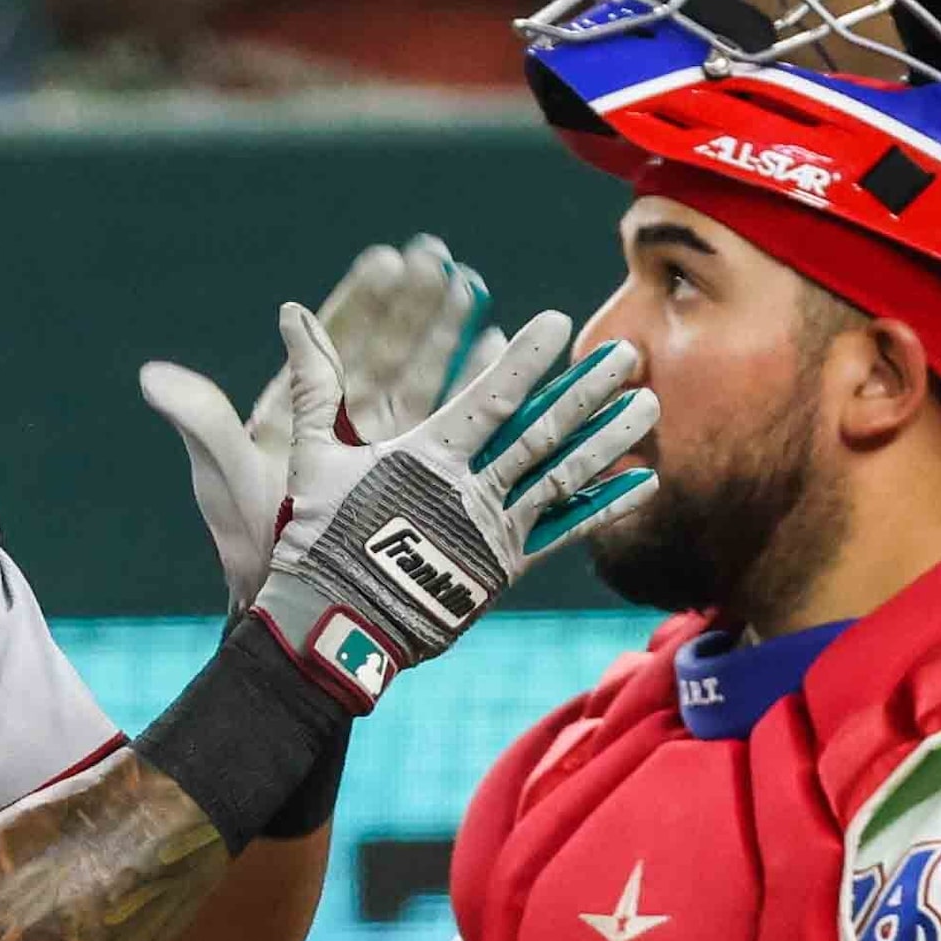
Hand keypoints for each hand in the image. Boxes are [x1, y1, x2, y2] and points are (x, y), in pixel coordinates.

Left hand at [142, 236, 503, 611]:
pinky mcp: (421, 479)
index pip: (334, 342)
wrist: (297, 611)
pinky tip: (494, 350)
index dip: (362, 300)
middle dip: (415, 303)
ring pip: (426, 378)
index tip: (388, 258)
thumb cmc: (251, 542)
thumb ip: (201, 420)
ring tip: (474, 288)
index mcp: (301, 411)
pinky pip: (454, 425)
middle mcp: (346, 422)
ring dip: (451, 335)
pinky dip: (474, 388)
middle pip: (388, 349)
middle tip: (440, 257)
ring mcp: (387, 449)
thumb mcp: (226, 475)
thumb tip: (152, 374)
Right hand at [252, 307, 657, 710]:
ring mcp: (494, 530)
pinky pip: (566, 532)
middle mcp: (470, 489)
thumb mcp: (313, 456)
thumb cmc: (319, 538)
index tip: (559, 323)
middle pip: (542, 432)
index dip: (526, 360)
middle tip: (629, 355)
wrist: (335, 626)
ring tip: (649, 404)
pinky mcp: (506, 568)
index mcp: (427, 457)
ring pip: (564, 476)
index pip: (488, 398)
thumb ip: (315, 385)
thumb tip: (291, 314)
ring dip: (609, 438)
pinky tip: (644, 484)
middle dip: (587, 390)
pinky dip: (605, 507)